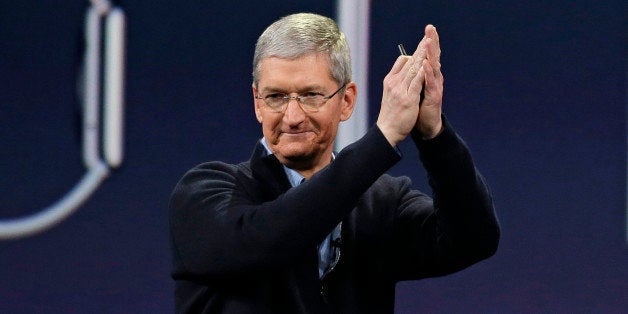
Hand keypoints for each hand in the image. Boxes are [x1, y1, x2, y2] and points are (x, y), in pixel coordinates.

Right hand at [376, 25, 443, 145]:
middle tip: (429, 35)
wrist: (386, 130)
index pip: (402, 61)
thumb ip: (397, 82)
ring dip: (423, 55)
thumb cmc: (390, 114)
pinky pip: (416, 82)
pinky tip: (428, 63)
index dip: (414, 51)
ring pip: (413, 69)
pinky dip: (423, 71)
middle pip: (409, 61)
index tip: (423, 42)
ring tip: (430, 44)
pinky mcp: (407, 99)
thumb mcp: (391, 94)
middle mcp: (394, 82)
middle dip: (420, 48)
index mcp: (390, 80)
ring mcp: (400, 90)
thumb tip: (405, 72)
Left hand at [416, 25, 442, 138]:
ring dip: (431, 54)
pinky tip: (426, 65)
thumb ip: (417, 75)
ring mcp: (435, 87)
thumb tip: (412, 63)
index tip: (428, 28)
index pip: (429, 55)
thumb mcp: (417, 87)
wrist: (427, 126)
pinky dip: (428, 73)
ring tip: (428, 41)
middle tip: (431, 28)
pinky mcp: (434, 97)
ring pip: (434, 67)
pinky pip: (430, 83)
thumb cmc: (421, 106)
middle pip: (434, 57)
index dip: (429, 42)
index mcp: (430, 75)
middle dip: (432, 42)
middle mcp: (435, 79)